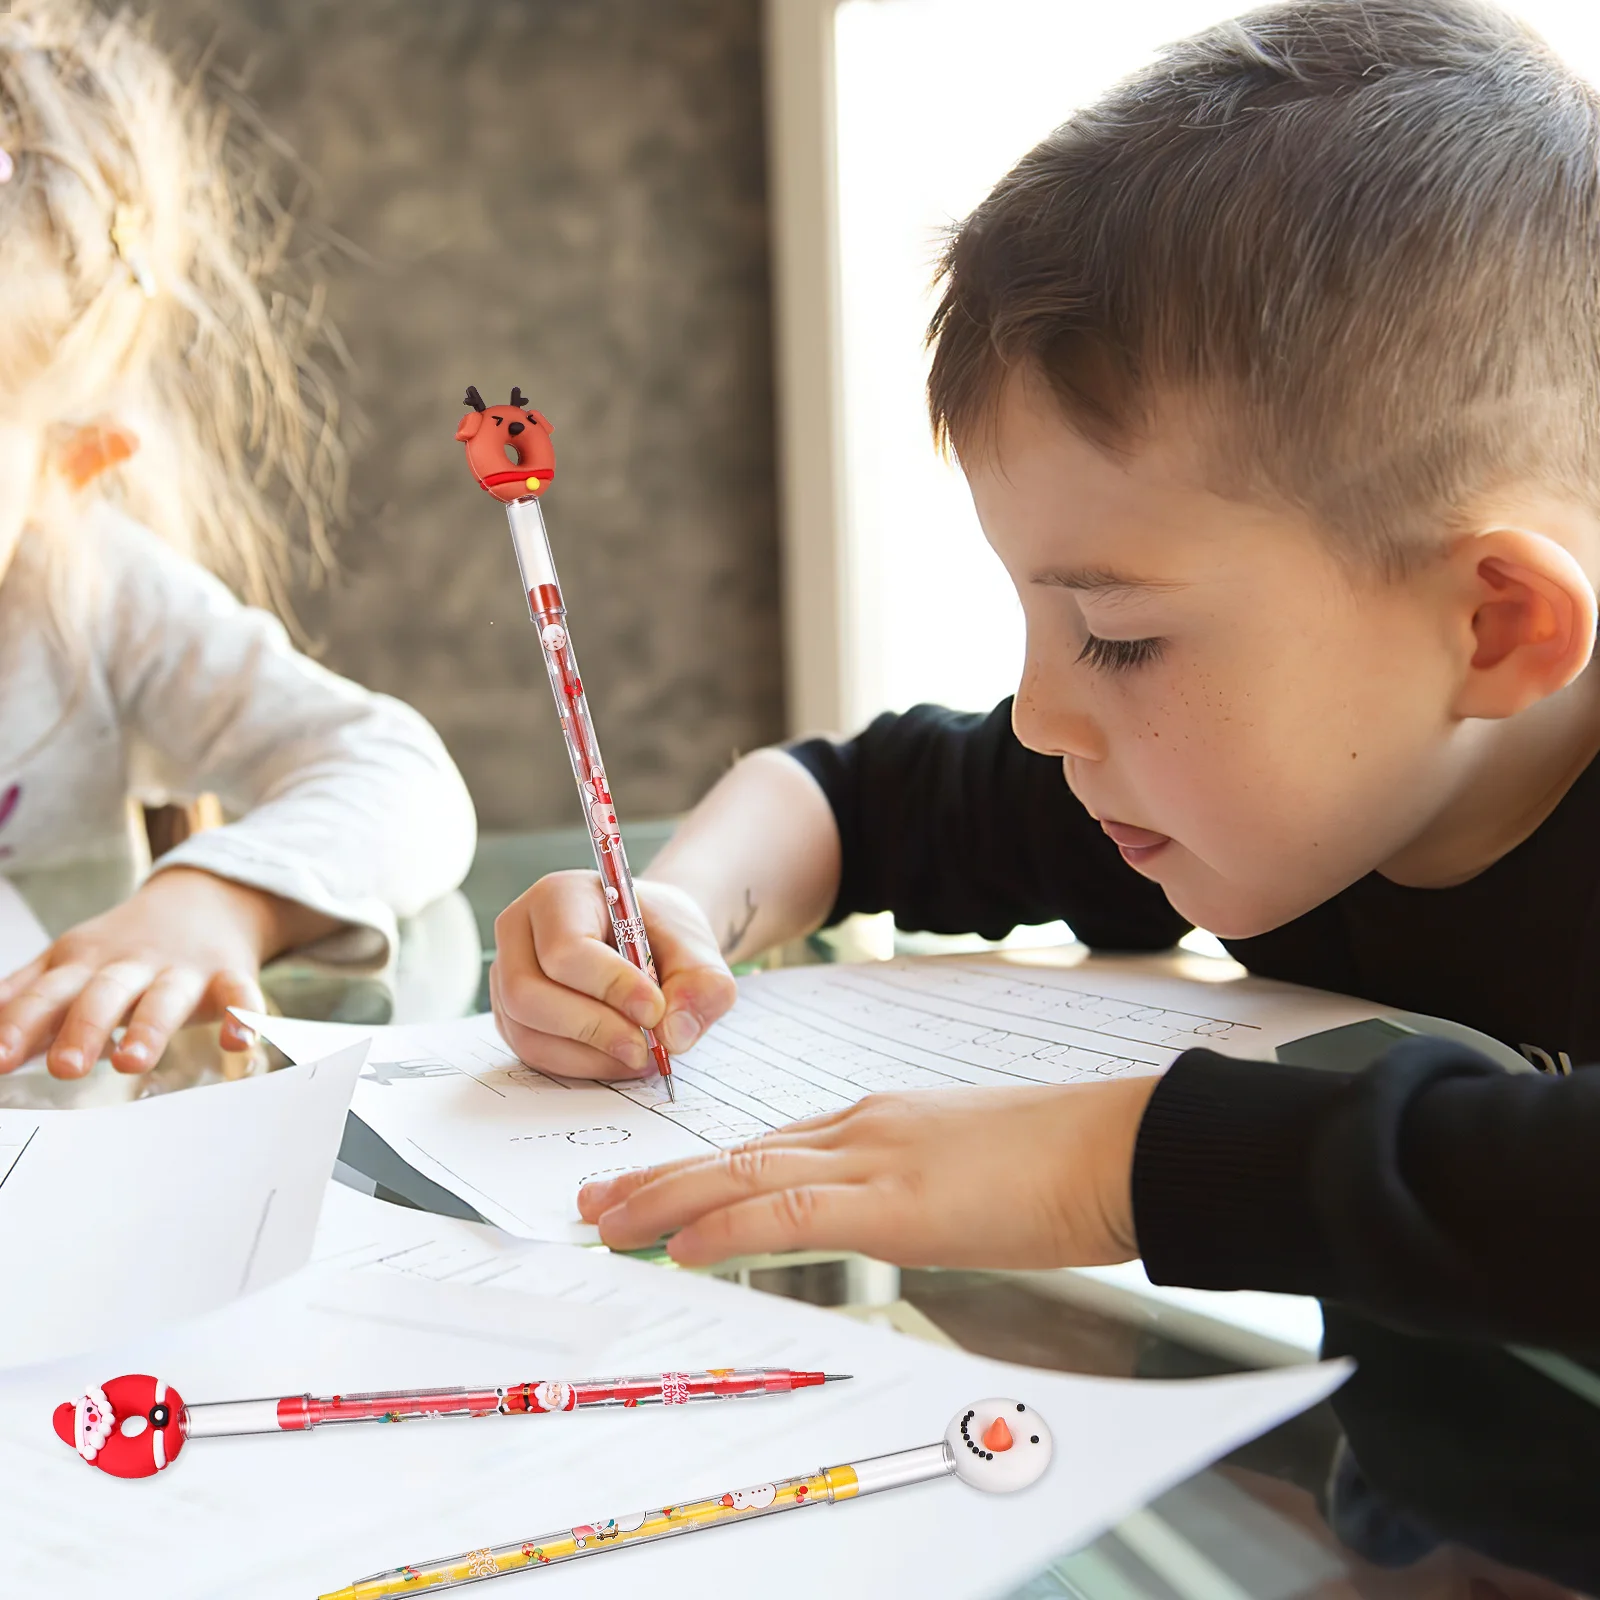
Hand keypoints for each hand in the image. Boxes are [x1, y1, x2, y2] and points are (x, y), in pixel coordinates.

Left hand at [0, 867, 334, 1077]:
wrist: (205, 898)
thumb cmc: (124, 947)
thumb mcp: (67, 962)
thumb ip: (21, 997)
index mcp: (83, 963)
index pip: (46, 995)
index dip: (21, 1026)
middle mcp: (131, 965)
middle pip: (104, 995)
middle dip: (84, 1029)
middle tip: (66, 1068)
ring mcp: (182, 970)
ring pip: (165, 998)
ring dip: (150, 1028)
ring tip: (131, 1063)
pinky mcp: (229, 975)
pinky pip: (239, 995)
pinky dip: (242, 1016)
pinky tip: (236, 1042)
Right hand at [491, 872, 736, 1079]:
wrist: (651, 942)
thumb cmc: (665, 936)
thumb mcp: (697, 949)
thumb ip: (700, 986)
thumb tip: (672, 1035)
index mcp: (560, 895)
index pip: (566, 948)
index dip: (609, 986)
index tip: (654, 1010)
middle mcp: (519, 932)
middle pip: (528, 993)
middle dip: (593, 1029)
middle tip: (646, 1048)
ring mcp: (507, 976)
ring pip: (527, 1032)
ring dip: (588, 1055)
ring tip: (640, 1054)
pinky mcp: (512, 1015)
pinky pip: (532, 1053)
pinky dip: (579, 1065)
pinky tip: (618, 1058)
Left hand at [578, 1076, 1160, 1267]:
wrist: (1122, 1146)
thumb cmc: (1064, 1162)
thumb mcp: (972, 1168)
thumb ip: (917, 1185)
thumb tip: (893, 1217)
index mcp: (881, 1123)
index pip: (771, 1145)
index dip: (704, 1170)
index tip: (656, 1189)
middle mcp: (863, 1129)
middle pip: (739, 1151)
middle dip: (660, 1180)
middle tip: (595, 1204)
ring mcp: (876, 1158)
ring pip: (744, 1174)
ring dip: (666, 1201)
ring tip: (606, 1224)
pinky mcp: (898, 1201)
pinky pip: (790, 1212)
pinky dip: (726, 1225)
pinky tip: (681, 1244)